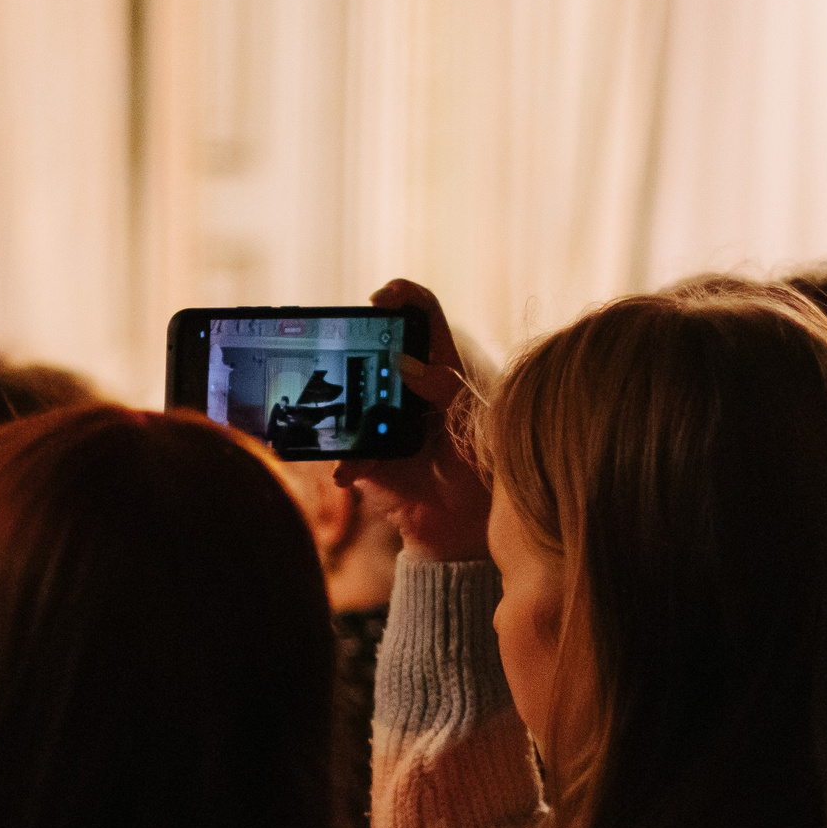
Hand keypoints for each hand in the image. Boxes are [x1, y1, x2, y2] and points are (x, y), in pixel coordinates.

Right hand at [336, 279, 491, 563]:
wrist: (469, 530)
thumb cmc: (485, 466)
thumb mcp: (476, 420)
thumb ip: (448, 388)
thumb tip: (405, 363)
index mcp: (440, 369)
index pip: (421, 315)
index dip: (401, 297)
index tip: (380, 300)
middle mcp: (407, 389)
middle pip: (372, 350)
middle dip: (353, 346)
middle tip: (343, 349)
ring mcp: (383, 422)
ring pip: (349, 398)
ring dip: (341, 408)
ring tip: (346, 417)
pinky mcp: (367, 460)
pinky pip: (344, 453)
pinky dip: (345, 461)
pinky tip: (348, 470)